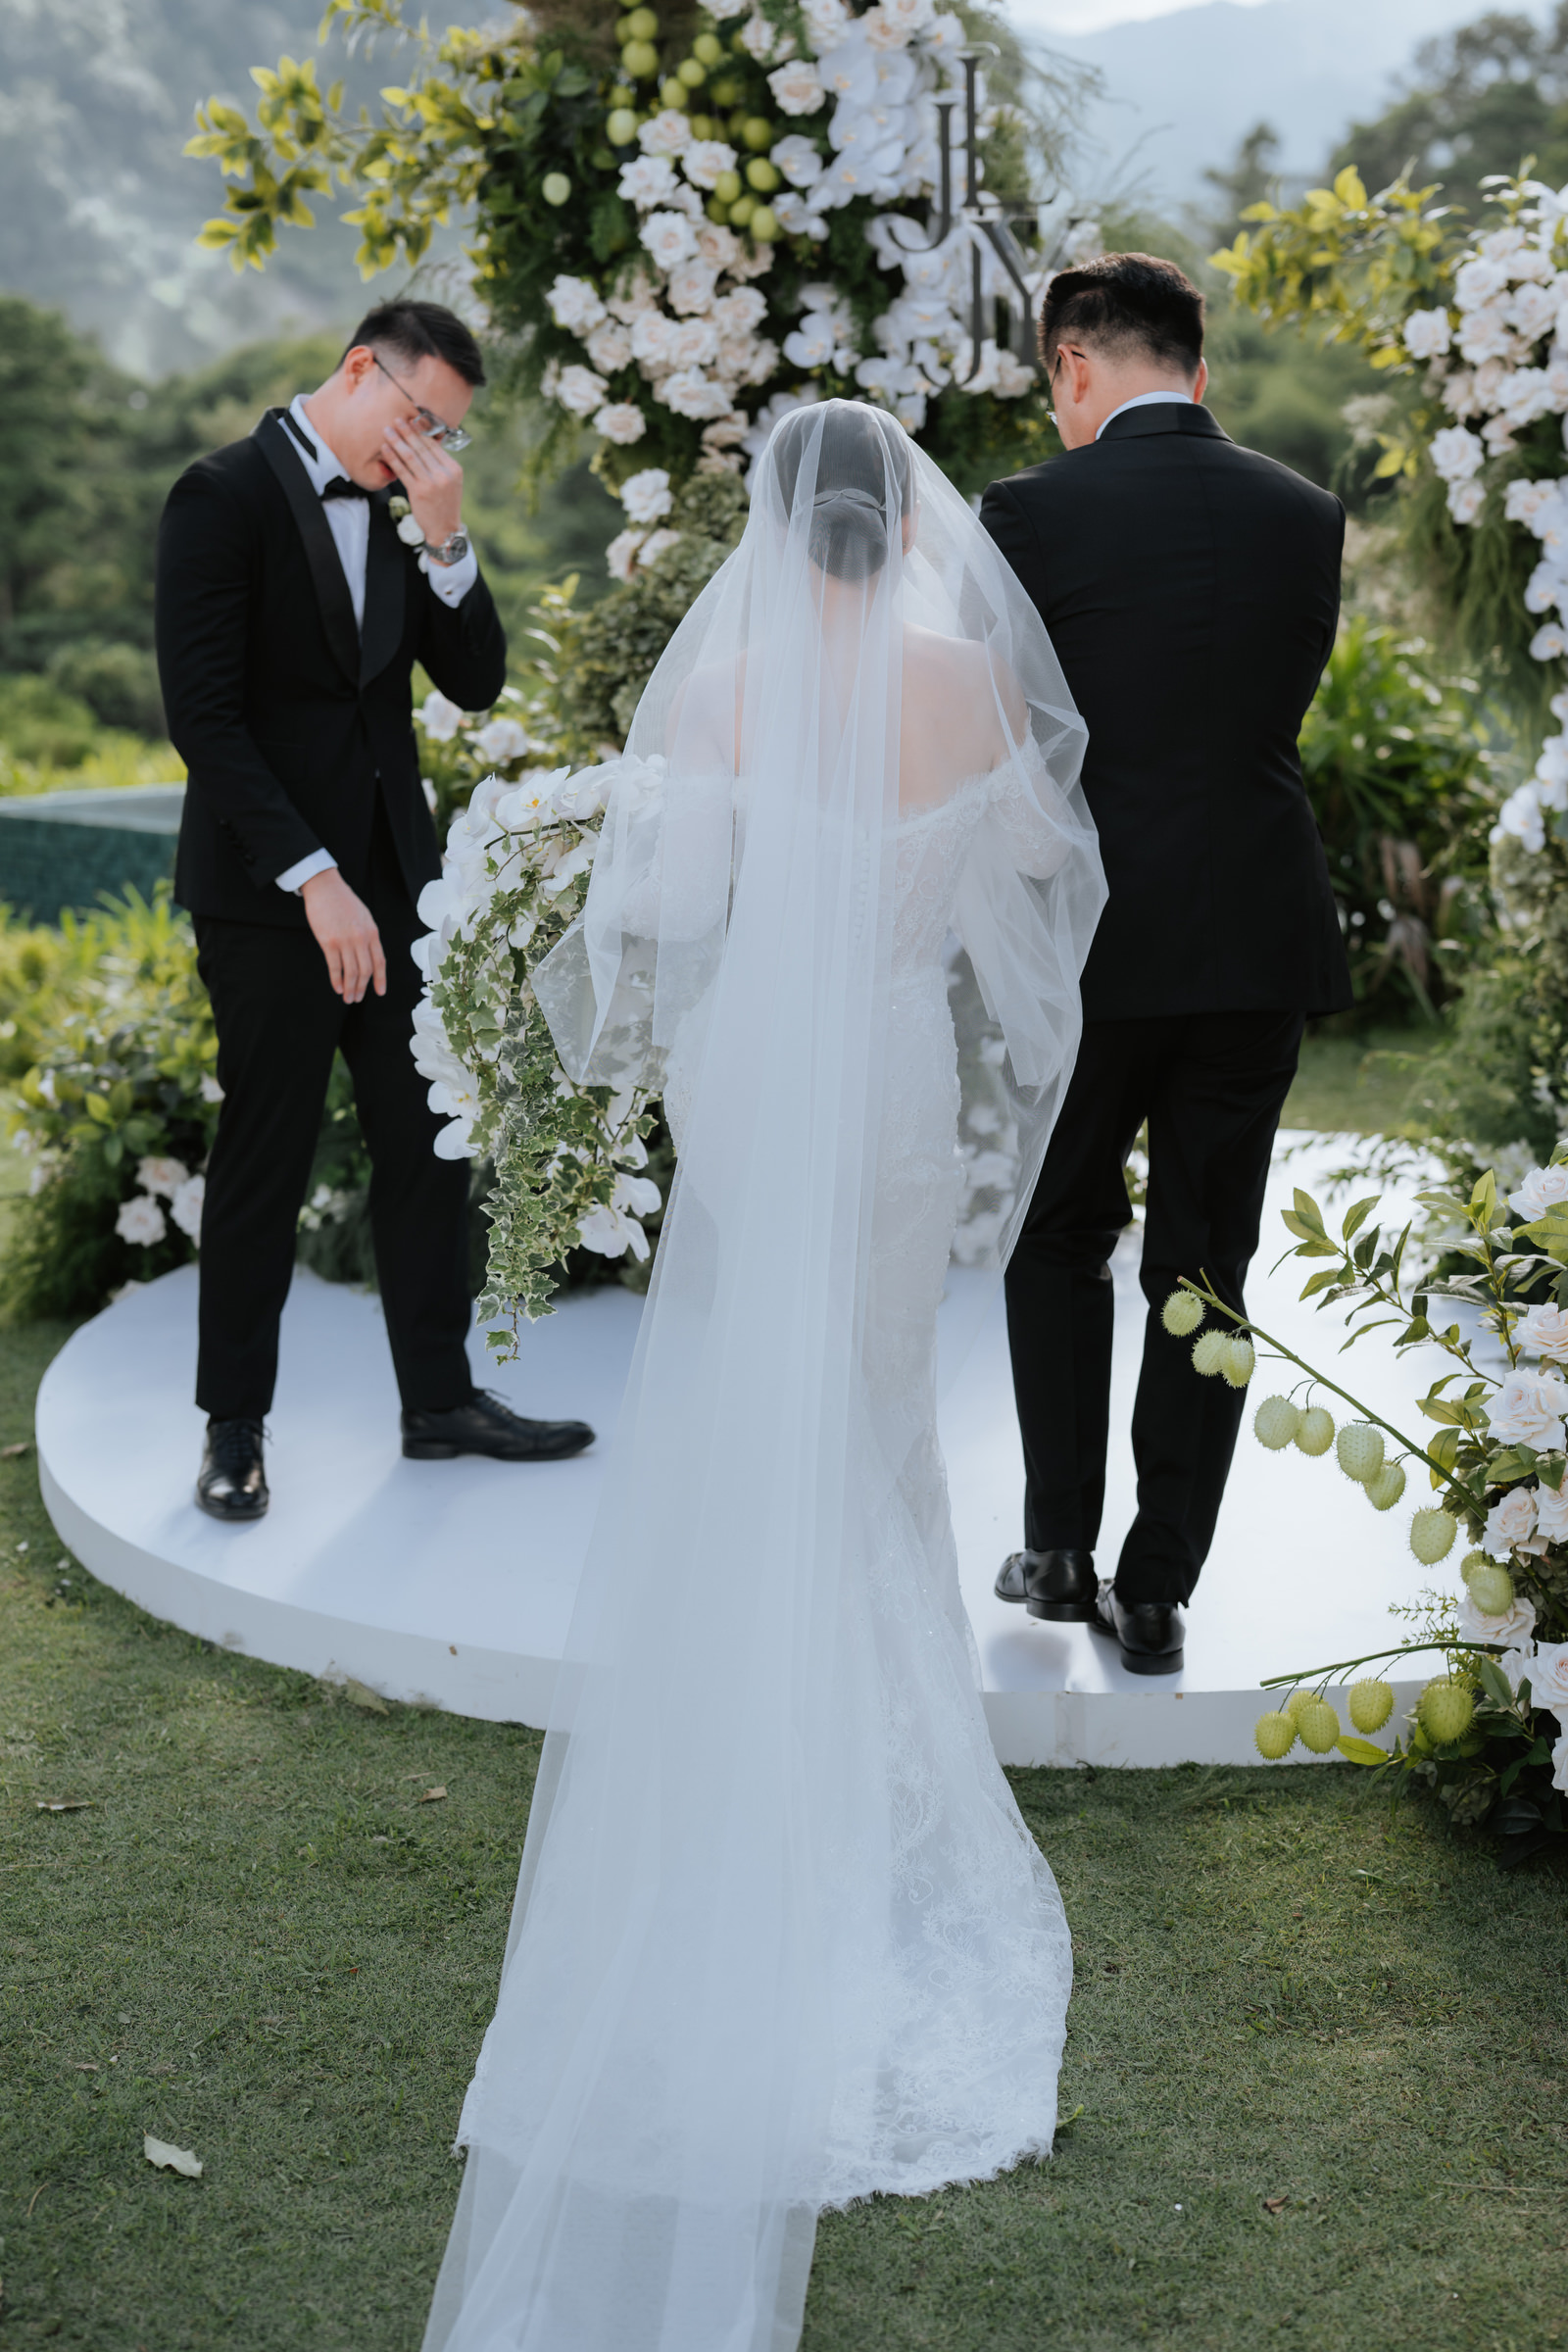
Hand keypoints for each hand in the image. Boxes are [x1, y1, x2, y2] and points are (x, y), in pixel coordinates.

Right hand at [301, 869, 385, 1002]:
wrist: (325, 887)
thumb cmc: (344, 901)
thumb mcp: (364, 917)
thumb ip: (368, 936)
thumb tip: (369, 956)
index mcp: (372, 932)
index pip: (380, 961)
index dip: (381, 979)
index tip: (380, 992)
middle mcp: (361, 939)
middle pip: (366, 970)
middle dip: (362, 988)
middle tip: (357, 998)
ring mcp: (345, 941)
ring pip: (351, 972)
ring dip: (350, 988)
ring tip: (347, 998)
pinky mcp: (329, 941)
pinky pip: (335, 966)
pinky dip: (337, 980)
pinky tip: (337, 988)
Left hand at [383, 415, 463, 548]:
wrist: (445, 530)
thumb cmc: (445, 505)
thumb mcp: (451, 483)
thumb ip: (440, 465)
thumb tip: (426, 444)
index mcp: (453, 469)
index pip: (434, 445)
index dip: (420, 431)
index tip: (410, 421)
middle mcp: (444, 474)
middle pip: (421, 448)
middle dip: (407, 432)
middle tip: (396, 420)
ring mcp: (431, 483)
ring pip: (410, 457)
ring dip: (397, 442)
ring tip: (387, 430)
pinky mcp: (418, 492)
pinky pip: (402, 471)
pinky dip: (393, 458)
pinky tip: (385, 449)